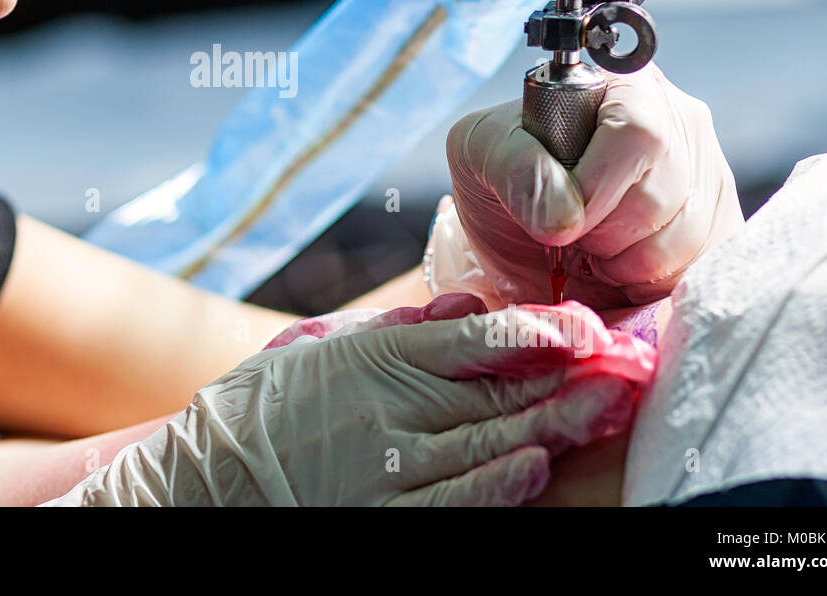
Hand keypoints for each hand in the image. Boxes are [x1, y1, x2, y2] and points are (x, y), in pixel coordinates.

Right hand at [40, 305, 641, 505]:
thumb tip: (463, 306)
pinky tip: (538, 469)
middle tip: (624, 366)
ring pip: (489, 445)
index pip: (476, 338)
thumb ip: (392, 327)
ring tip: (603, 409)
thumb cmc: (261, 406)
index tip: (587, 325)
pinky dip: (500, 487)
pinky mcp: (381, 519)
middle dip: (570, 377)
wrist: (203, 481)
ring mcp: (387, 471)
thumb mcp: (315, 346)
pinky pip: (454, 505)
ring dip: (554, 427)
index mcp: (372, 358)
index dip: (540, 330)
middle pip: (499, 391)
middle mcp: (388, 411)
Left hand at [443, 63, 743, 306]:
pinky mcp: (721, 228)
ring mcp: (709, 175)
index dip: (597, 189)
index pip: (640, 133)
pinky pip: (702, 268)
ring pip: (689, 237)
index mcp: (622, 85)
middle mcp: (680, 121)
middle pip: (666, 193)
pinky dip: (651, 283)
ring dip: (626, 263)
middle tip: (570, 236)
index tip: (559, 221)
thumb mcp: (479, 153)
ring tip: (593, 249)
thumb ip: (514, 167)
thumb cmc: (501, 178)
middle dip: (605, 234)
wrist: (517, 232)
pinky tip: (620, 267)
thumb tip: (564, 216)